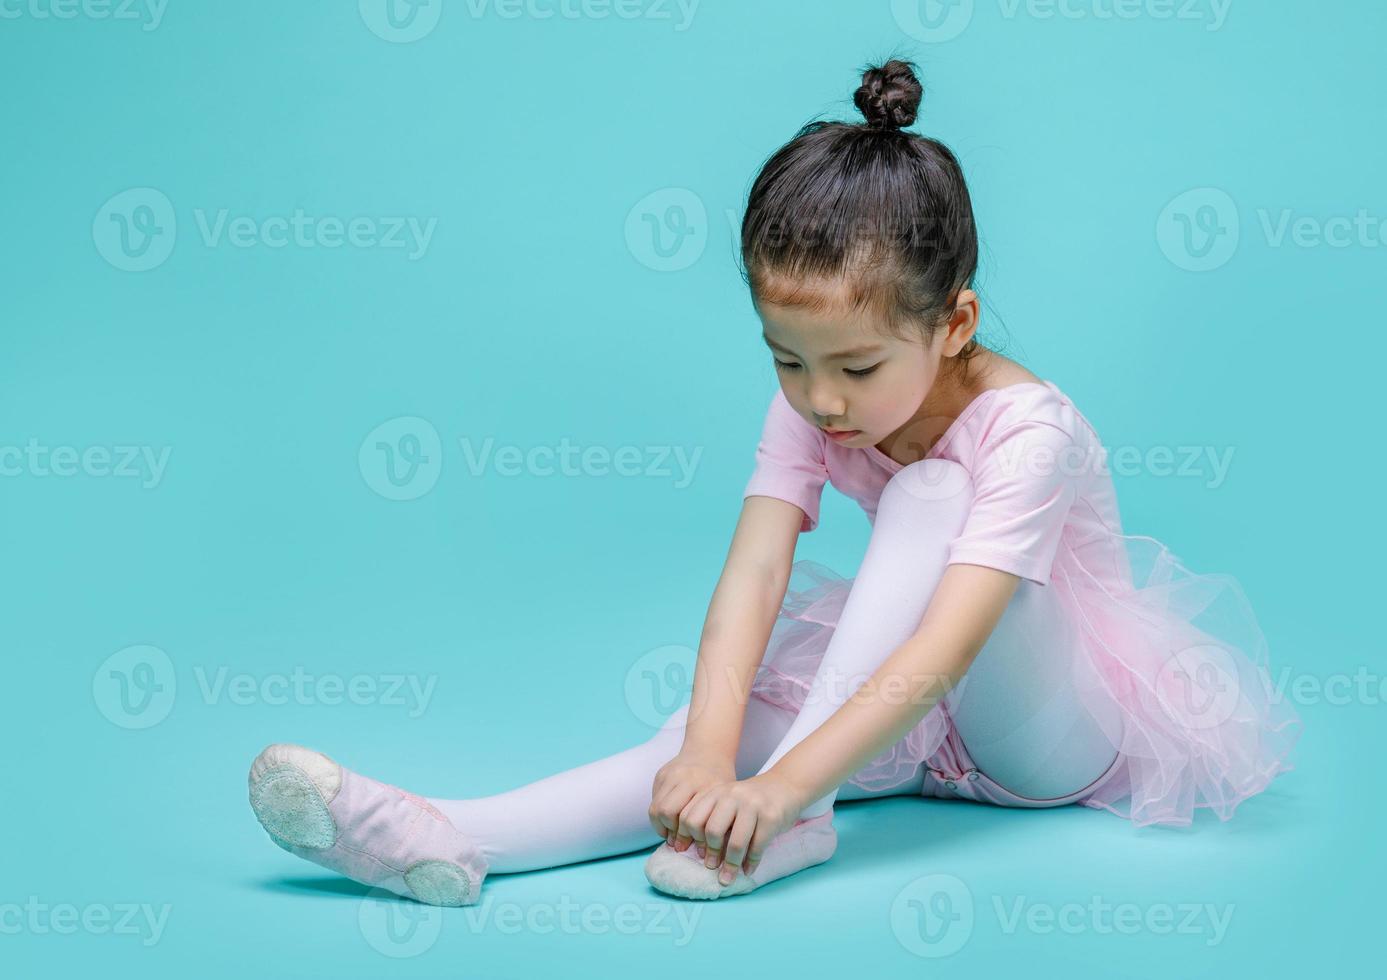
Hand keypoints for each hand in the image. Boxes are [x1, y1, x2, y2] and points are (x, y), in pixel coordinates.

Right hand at [649, 748, 735, 851]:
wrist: (708, 749)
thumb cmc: (722, 779)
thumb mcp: (727, 798)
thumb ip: (721, 821)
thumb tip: (713, 856)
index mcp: (707, 785)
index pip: (692, 819)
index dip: (692, 838)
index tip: (696, 851)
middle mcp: (687, 777)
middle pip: (669, 812)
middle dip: (673, 833)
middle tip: (680, 845)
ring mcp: (671, 774)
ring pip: (657, 808)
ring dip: (662, 827)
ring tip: (671, 836)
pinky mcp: (661, 774)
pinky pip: (654, 801)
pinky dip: (658, 817)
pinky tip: (668, 824)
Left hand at [677, 770, 809, 885]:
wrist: (786, 785)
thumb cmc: (752, 801)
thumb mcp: (728, 801)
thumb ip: (713, 818)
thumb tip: (700, 854)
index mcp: (716, 792)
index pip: (691, 817)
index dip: (688, 838)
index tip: (691, 853)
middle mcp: (732, 796)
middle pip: (712, 830)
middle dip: (711, 853)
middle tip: (711, 866)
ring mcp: (753, 805)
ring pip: (736, 842)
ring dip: (731, 865)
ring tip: (727, 878)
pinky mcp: (771, 816)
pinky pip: (758, 846)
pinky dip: (751, 863)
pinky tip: (748, 870)